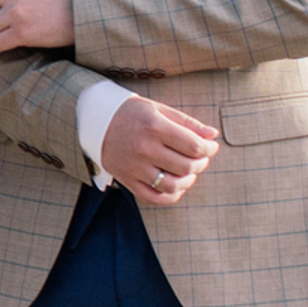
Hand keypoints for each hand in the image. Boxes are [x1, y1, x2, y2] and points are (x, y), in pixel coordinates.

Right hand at [99, 96, 219, 205]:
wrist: (94, 121)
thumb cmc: (131, 113)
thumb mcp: (158, 109)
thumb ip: (186, 122)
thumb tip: (213, 135)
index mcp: (154, 126)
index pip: (194, 146)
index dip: (209, 149)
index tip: (211, 146)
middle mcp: (144, 148)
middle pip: (186, 166)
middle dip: (201, 163)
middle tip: (201, 157)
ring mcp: (134, 166)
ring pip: (173, 185)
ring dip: (189, 180)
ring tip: (189, 172)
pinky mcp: (126, 179)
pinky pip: (154, 197)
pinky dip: (171, 195)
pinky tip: (176, 185)